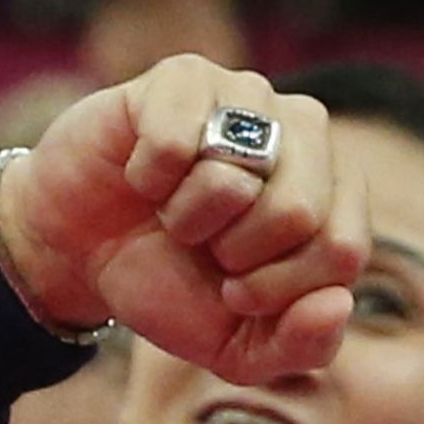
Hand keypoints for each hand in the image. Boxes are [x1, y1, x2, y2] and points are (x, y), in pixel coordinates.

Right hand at [0, 56, 369, 385]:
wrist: (79, 249)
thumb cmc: (175, 285)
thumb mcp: (241, 347)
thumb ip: (303, 345)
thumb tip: (338, 304)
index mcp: (338, 195)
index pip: (343, 252)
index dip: (276, 290)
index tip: (237, 292)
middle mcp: (308, 134)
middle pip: (299, 213)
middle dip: (235, 254)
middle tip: (206, 247)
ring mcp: (250, 95)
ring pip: (236, 178)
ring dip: (188, 218)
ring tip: (175, 209)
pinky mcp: (187, 76)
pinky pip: (176, 144)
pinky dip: (148, 179)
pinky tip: (145, 175)